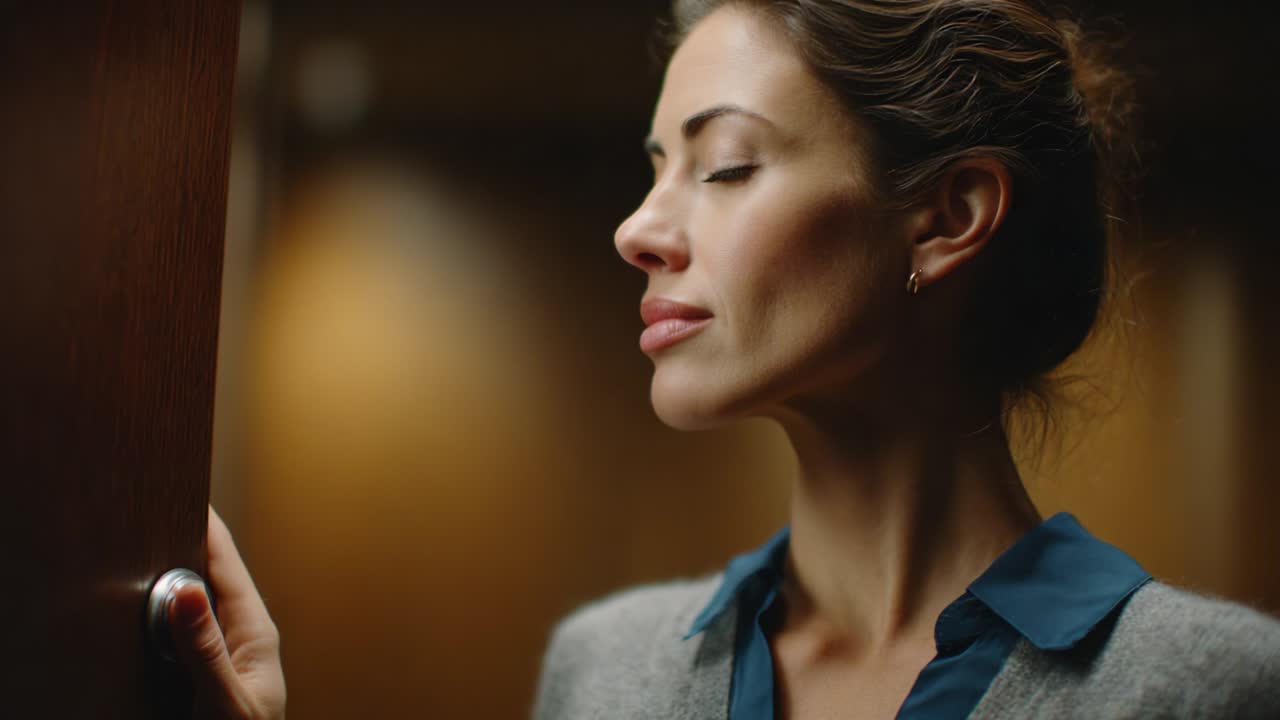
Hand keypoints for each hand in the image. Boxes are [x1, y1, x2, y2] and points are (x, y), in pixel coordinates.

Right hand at [169, 506, 285, 718]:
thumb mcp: (225, 698)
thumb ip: (205, 649)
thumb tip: (187, 591)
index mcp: (257, 633)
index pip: (231, 569)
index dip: (211, 532)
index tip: (193, 497)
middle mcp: (245, 637)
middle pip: (216, 577)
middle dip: (196, 544)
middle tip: (170, 509)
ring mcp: (229, 652)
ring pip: (204, 601)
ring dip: (186, 574)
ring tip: (164, 542)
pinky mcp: (213, 669)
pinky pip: (193, 628)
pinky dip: (177, 608)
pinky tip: (162, 600)